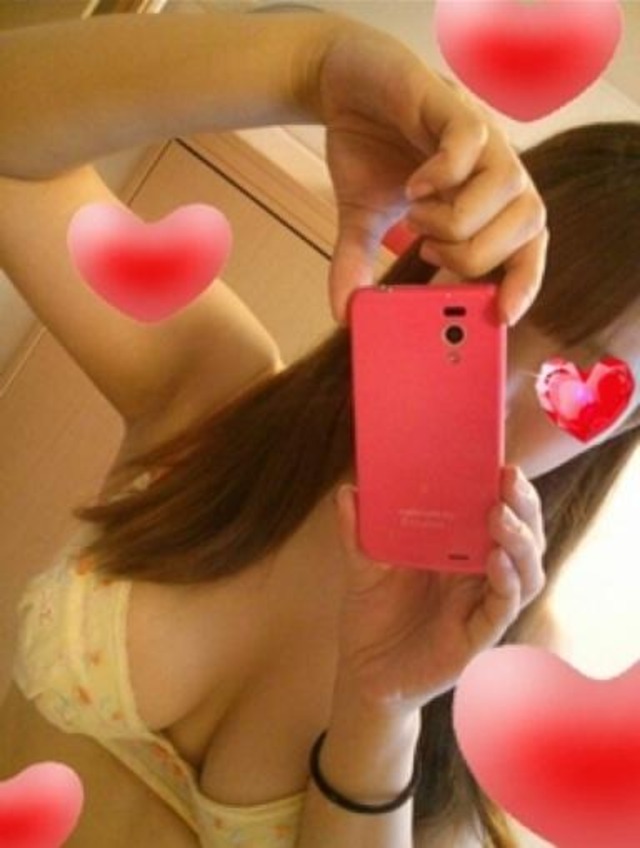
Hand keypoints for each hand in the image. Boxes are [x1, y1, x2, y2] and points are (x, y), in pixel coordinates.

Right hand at [316, 23, 548, 326]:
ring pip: (506, 191)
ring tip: (415, 218)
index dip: (525, 283)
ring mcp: (479, 139)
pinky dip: (442, 176)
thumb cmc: (367, 151)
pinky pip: (471, 145)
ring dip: (456, 221)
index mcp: (484, 203)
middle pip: (527, 228)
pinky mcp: (452, 105)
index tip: (501, 317)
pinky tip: (413, 187)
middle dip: (473, 257)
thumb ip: (358, 265)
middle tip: (426, 251)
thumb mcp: (361, 221)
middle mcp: (494, 171)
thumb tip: (343, 313)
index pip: (527, 248)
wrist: (343, 87)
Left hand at [332, 465, 546, 718]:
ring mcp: (482, 604)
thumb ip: (356, 531)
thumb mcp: (362, 566)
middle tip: (509, 479)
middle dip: (523, 506)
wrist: (363, 673)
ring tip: (499, 516)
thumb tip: (347, 490)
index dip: (507, 489)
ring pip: (526, 570)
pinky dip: (506, 583)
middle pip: (523, 536)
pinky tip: (496, 561)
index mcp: (459, 550)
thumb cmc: (372, 614)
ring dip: (520, 541)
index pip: (497, 512)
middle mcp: (478, 574)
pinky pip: (503, 608)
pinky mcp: (477, 636)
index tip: (502, 460)